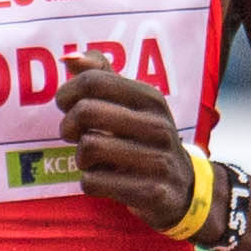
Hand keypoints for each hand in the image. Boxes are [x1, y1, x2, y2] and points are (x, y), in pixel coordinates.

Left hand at [63, 65, 194, 226]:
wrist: (184, 188)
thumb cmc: (144, 140)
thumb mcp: (132, 104)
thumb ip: (102, 77)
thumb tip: (69, 58)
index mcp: (150, 98)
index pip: (95, 81)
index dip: (68, 93)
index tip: (65, 106)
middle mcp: (158, 125)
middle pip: (86, 111)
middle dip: (68, 126)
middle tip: (72, 135)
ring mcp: (157, 160)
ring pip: (88, 148)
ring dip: (80, 157)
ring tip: (92, 160)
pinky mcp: (152, 192)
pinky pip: (94, 182)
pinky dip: (89, 182)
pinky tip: (104, 180)